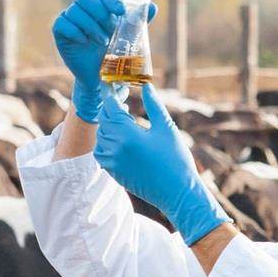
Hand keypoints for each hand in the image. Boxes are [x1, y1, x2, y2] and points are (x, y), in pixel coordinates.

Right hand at [53, 0, 150, 117]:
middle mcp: (83, 8)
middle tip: (110, 29)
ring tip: (102, 42)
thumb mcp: (129, 37)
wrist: (100, 76)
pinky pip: (61, 24)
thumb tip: (153, 6)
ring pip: (74, 11)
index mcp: (99, 5)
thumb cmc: (114, 52)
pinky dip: (74, 31)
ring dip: (90, 26)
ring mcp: (69, 18)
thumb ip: (138, 21)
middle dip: (99, 12)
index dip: (111, 0)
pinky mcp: (59, 31)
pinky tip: (84, 41)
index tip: (121, 12)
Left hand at [95, 85, 226, 242]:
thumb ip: (153, 105)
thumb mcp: (166, 128)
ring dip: (108, 125)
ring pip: (101, 137)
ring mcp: (112, 162)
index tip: (110, 84)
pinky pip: (102, 153)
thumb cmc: (176, 159)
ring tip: (121, 118)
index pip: (110, 106)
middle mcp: (115, 147)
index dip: (110, 93)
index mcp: (127, 134)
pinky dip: (106, 142)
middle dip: (111, 108)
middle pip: (104, 120)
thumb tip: (146, 87)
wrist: (176, 193)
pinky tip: (119, 139)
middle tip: (121, 99)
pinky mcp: (114, 173)